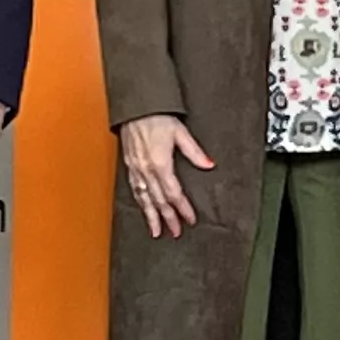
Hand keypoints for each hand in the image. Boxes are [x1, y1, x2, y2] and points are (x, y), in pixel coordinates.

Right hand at [117, 113, 210, 239]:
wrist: (136, 107)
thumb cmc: (158, 117)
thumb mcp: (181, 133)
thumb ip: (195, 152)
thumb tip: (209, 165)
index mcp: (161, 164)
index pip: (174, 194)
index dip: (183, 208)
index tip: (190, 220)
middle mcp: (147, 170)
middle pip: (159, 200)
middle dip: (168, 218)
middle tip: (176, 233)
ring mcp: (136, 169)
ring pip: (144, 198)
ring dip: (150, 216)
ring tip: (156, 231)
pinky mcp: (129, 165)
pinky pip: (134, 189)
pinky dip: (140, 202)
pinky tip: (143, 209)